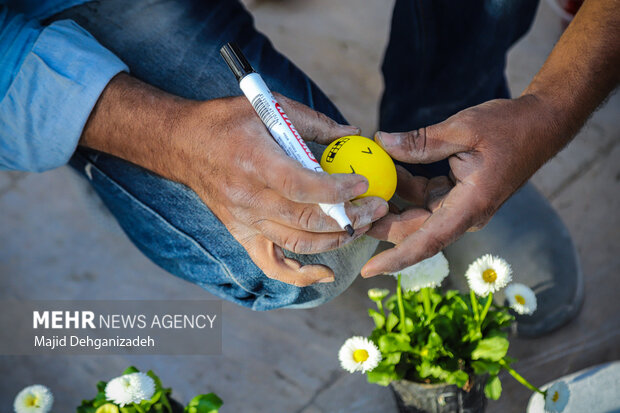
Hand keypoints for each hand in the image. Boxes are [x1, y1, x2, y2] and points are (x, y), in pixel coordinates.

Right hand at [81, 75, 387, 286]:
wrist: (183, 145)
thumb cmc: (226, 122)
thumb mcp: (268, 106)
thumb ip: (313, 122)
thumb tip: (353, 134)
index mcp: (257, 163)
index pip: (304, 186)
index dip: (338, 190)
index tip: (364, 184)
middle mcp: (251, 199)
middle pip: (308, 220)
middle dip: (350, 217)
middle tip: (377, 207)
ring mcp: (246, 221)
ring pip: (298, 243)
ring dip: (335, 241)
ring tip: (360, 227)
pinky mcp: (242, 234)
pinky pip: (272, 265)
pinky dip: (300, 274)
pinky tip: (325, 272)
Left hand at [361, 95, 562, 277]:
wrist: (541, 123)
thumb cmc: (510, 127)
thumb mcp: (463, 129)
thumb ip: (422, 142)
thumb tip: (384, 143)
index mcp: (470, 206)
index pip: (427, 241)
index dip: (396, 259)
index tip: (368, 270)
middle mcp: (464, 213)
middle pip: (414, 228)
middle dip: (381, 223)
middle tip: (348, 211)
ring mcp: (460, 205)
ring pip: (416, 212)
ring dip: (391, 198)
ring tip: (365, 180)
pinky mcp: (456, 194)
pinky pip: (423, 195)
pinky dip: (405, 183)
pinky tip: (389, 165)